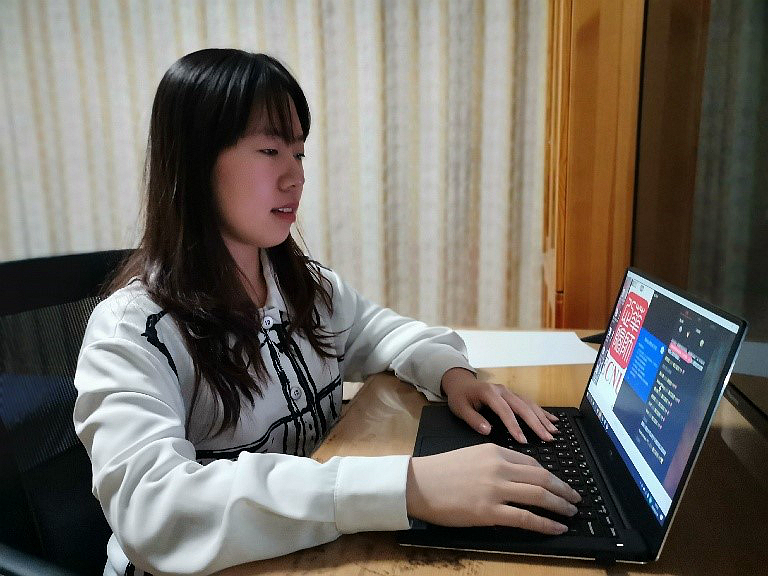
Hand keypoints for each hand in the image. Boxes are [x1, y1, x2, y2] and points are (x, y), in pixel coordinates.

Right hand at [406, 444, 580, 532]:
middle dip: (564, 490)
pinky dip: (546, 523)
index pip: (533, 464)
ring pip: (539, 496)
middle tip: (576, 498)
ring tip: (571, 512)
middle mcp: (499, 467)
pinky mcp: (489, 511)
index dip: (552, 476)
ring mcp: (495, 489)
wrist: (417, 483)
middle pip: (543, 478)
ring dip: (561, 505)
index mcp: (495, 451)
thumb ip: (495, 463)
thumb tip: (519, 479)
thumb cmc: (441, 471)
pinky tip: (557, 527)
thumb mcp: (472, 457)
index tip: (560, 485)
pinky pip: (526, 518)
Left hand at [440, 367, 558, 442]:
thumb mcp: (460, 408)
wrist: (460, 382)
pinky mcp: (512, 394)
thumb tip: (487, 431)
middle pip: (522, 407)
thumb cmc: (460, 397)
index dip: (515, 426)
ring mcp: (509, 391)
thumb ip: (473, 419)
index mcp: (489, 393)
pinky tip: (552, 419)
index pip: (505, 411)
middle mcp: (502, 390)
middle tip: (547, 438)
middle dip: (536, 423)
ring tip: (553, 431)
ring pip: (529, 404)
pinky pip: (529, 402)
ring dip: (542, 418)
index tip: (523, 441)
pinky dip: (541, 411)